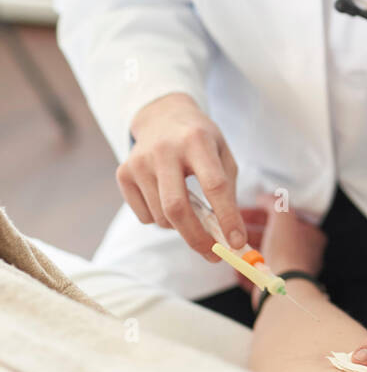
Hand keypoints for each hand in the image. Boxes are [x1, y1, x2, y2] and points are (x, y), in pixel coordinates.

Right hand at [117, 92, 244, 259]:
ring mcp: (139, 162)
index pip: (214, 186)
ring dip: (180, 227)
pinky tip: (166, 198)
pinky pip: (144, 216)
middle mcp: (164, 150)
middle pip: (177, 208)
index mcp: (196, 140)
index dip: (226, 218)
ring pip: (161, 217)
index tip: (237, 242)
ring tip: (190, 211)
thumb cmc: (199, 140)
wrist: (162, 116)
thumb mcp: (222, 154)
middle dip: (197, 238)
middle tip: (213, 255)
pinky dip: (160, 220)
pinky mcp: (123, 173)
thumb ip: (227, 192)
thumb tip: (229, 237)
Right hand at [239, 195, 326, 305]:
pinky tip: (236, 266)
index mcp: (309, 236)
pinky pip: (258, 275)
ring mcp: (288, 271)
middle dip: (251, 231)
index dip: (263, 212)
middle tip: (235, 228)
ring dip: (246, 250)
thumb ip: (275, 203)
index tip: (246, 212)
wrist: (281, 290)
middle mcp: (301, 254)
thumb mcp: (283, 217)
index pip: (284, 218)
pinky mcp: (275, 287)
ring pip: (264, 256)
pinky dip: (247, 270)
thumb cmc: (287, 253)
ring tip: (231, 246)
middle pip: (272, 236)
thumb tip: (266, 197)